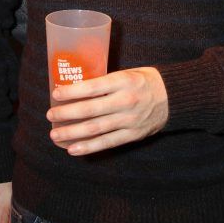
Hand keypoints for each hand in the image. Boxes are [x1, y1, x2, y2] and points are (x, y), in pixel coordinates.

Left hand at [47, 67, 168, 155]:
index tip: (56, 94)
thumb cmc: (144, 81)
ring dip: (72, 133)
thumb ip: (105, 82)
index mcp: (123, 81)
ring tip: (55, 135)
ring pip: (96, 129)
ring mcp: (129, 120)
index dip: (72, 92)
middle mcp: (126, 101)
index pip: (93, 87)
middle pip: (90, 110)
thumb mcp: (126, 73)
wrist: (174, 97)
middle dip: (67, 114)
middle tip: (50, 116)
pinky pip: (107, 143)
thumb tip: (75, 88)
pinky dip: (89, 147)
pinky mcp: (132, 135)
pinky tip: (73, 149)